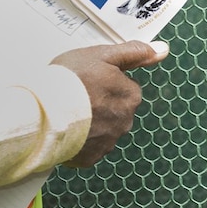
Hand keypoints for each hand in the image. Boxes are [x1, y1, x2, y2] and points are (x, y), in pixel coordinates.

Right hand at [51, 40, 169, 167]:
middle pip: (115, 109)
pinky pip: (89, 147)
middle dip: (100, 104)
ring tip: (67, 113)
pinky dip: (80, 140)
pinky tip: (66, 130)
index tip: (88, 80)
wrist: (44, 114)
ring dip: (90, 123)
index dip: (105, 81)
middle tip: (76, 96)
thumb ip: (134, 52)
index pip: (125, 87)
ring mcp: (108, 142)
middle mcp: (125, 122)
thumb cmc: (71, 80)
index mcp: (131, 96)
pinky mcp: (91, 157)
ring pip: (102, 129)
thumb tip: (162, 49)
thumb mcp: (102, 55)